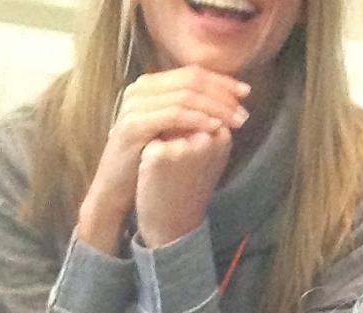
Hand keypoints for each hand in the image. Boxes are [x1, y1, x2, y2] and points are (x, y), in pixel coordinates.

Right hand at [77, 65, 249, 253]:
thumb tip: (227, 100)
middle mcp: (140, 90)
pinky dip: (197, 119)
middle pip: (191, 80)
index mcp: (150, 86)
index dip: (222, 81)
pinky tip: (214, 128)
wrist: (116, 188)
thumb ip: (191, 112)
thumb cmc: (147, 161)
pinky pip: (172, 115)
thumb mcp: (171, 130)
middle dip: (222, 95)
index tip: (246, 93)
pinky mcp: (133, 125)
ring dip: (215, 107)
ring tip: (235, 121)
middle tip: (243, 112)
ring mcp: (134, 105)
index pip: (192, 73)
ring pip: (184, 95)